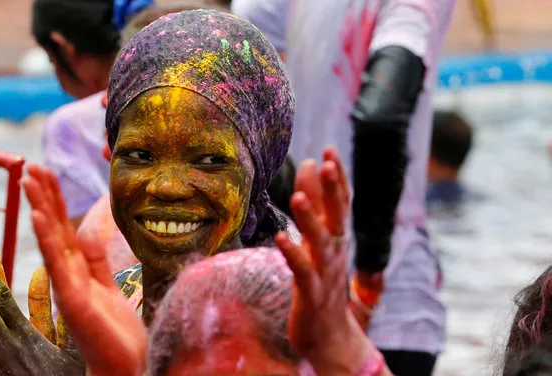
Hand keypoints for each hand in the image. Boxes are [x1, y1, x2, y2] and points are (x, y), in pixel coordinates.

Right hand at [24, 164, 147, 375]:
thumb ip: (97, 261)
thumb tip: (86, 232)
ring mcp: (69, 287)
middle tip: (33, 166)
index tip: (46, 174)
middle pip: (56, 229)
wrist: (125, 365)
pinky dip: (48, 240)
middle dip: (45, 197)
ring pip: (53, 241)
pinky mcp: (75, 301)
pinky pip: (60, 266)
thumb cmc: (116, 331)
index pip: (66, 228)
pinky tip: (39, 217)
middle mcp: (70, 276)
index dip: (56, 201)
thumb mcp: (108, 287)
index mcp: (80, 271)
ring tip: (29, 180)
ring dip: (41, 209)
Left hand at [275, 147, 380, 375]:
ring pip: (320, 241)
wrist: (329, 333)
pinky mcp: (311, 292)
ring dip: (310, 219)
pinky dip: (293, 254)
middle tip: (328, 163)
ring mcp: (325, 271)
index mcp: (337, 236)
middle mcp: (335, 250)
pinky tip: (280, 238)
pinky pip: (302, 271)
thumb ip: (315, 203)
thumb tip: (310, 165)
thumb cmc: (322, 280)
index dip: (338, 176)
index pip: (341, 201)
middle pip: (337, 215)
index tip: (329, 150)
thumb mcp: (319, 238)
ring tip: (298, 197)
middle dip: (333, 189)